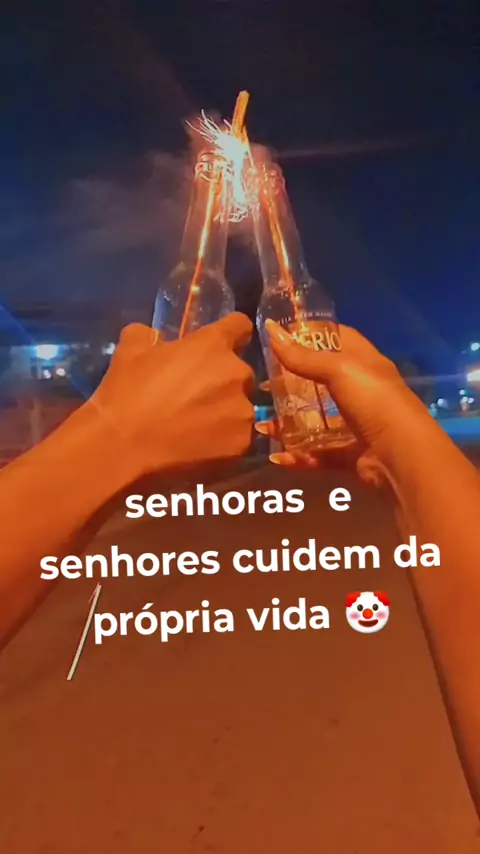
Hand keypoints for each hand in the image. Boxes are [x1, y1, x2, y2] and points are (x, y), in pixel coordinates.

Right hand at [91, 313, 254, 475]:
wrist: (123, 446)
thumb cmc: (126, 393)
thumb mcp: (129, 350)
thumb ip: (149, 335)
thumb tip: (154, 337)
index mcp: (213, 345)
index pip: (240, 326)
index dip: (230, 334)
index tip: (217, 346)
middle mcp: (236, 373)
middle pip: (240, 372)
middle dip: (223, 380)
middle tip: (194, 396)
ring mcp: (242, 411)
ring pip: (241, 407)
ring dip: (225, 412)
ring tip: (195, 427)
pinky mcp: (241, 444)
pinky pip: (238, 437)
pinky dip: (223, 440)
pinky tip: (199, 447)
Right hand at [256, 320, 425, 483]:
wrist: (401, 454)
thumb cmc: (374, 400)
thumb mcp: (338, 370)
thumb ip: (303, 356)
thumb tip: (271, 328)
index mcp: (366, 363)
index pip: (340, 338)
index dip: (314, 334)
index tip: (283, 336)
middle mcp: (363, 391)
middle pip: (323, 382)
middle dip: (293, 384)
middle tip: (264, 385)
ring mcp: (358, 425)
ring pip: (318, 421)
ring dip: (290, 424)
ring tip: (263, 425)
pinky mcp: (351, 455)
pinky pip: (319, 454)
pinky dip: (299, 456)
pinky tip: (277, 456)